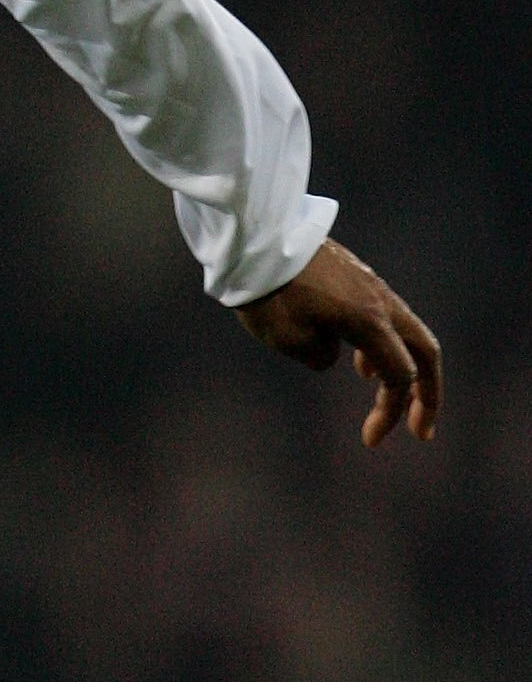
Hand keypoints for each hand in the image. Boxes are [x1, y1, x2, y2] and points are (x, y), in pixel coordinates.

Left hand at [236, 238, 441, 446]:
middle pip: (424, 352)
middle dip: (427, 394)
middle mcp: (380, 302)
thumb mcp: (289, 339)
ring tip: (386, 398)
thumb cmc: (268, 293)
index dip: (392, 412)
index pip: (399, 376)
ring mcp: (371, 287)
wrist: (255, 240)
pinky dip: (382, 346)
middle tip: (421, 429)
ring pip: (405, 333)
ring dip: (403, 369)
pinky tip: (360, 363)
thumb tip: (334, 355)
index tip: (370, 440)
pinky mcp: (355, 279)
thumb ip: (320, 356)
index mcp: (369, 321)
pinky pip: (383, 318)